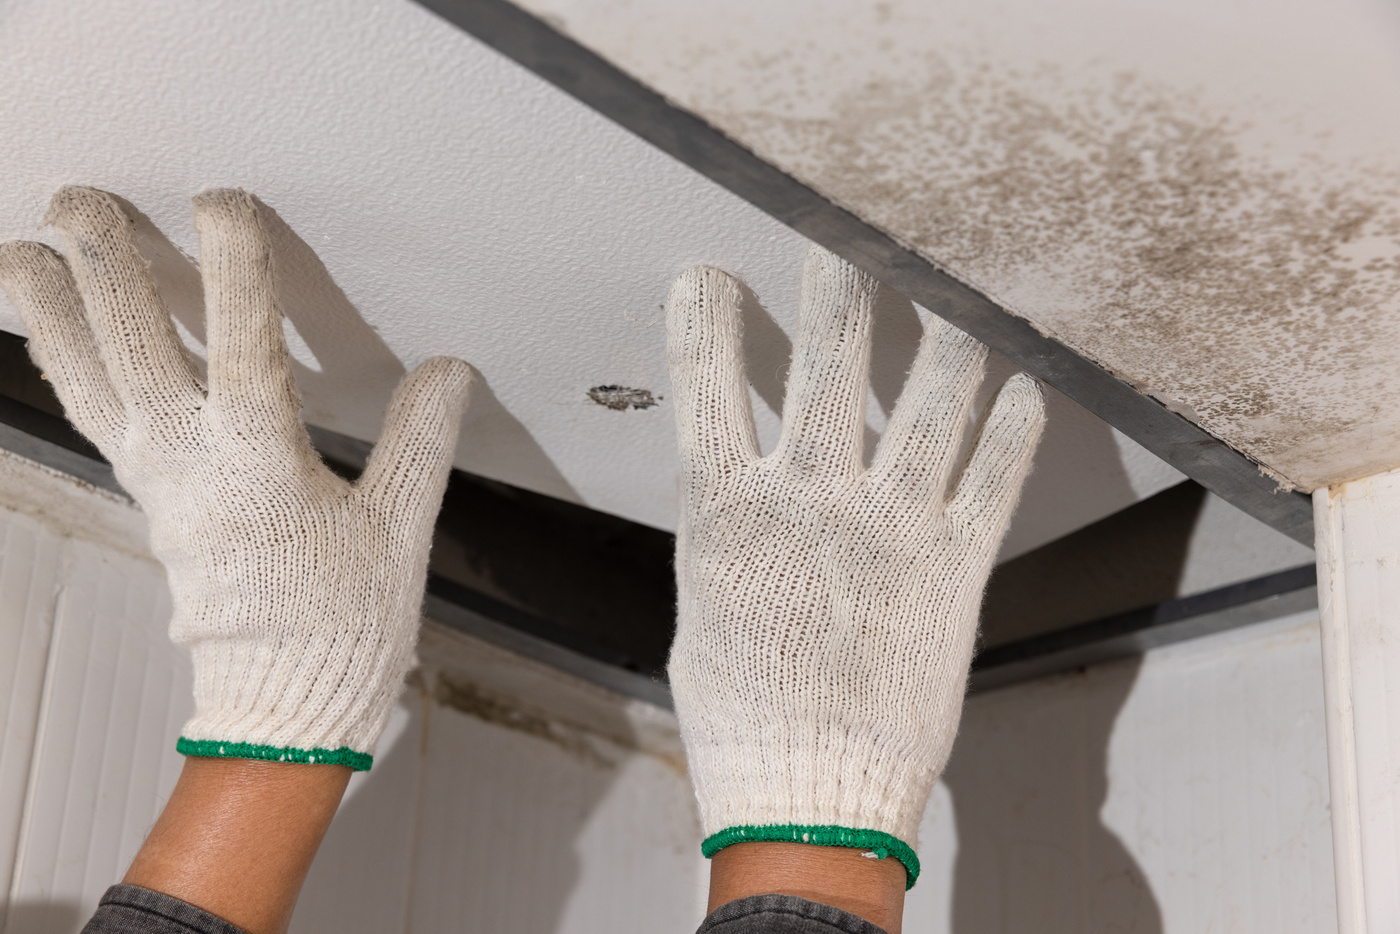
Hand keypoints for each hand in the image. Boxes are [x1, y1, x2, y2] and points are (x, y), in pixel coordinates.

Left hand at [0, 187, 470, 768]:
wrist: (282, 702)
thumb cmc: (338, 625)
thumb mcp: (398, 533)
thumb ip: (420, 443)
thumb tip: (448, 372)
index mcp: (261, 470)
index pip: (244, 347)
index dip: (234, 268)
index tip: (223, 203)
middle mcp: (191, 469)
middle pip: (135, 351)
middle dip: (107, 268)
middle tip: (84, 201)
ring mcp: (156, 483)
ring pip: (91, 383)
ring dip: (54, 313)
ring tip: (24, 250)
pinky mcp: (146, 498)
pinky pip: (91, 418)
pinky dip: (64, 366)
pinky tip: (53, 332)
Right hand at [666, 247, 1044, 890]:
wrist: (811, 788)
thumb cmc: (745, 710)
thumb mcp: (704, 608)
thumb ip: (724, 532)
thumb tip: (730, 487)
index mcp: (733, 508)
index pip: (708, 381)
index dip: (708, 317)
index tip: (709, 275)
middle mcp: (815, 496)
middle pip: (831, 354)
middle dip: (839, 275)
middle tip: (846, 229)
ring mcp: (892, 521)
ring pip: (934, 390)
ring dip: (947, 323)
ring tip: (953, 282)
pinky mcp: (957, 561)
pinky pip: (996, 470)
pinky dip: (1016, 418)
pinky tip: (1023, 381)